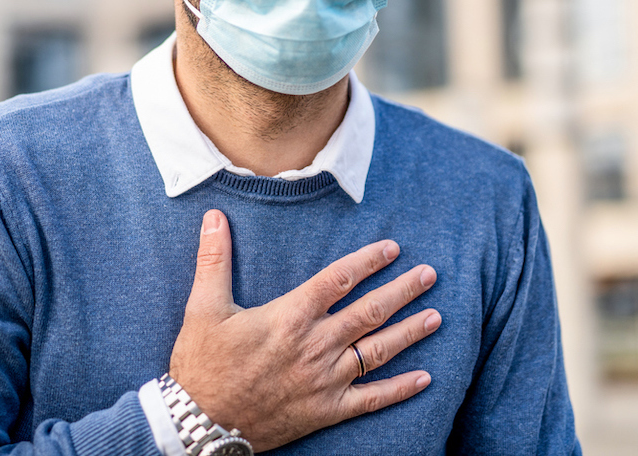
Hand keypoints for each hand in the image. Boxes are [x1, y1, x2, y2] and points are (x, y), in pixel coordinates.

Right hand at [169, 209, 440, 451]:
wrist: (201, 423)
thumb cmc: (202, 364)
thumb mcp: (203, 307)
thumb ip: (214, 259)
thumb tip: (214, 216)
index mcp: (290, 316)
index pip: (339, 279)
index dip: (368, 261)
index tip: (392, 248)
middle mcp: (315, 346)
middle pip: (369, 311)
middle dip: (403, 290)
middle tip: (430, 274)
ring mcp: (325, 380)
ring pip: (378, 351)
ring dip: (409, 332)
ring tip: (435, 316)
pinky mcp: (326, 411)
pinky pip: (372, 399)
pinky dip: (400, 389)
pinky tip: (425, 379)